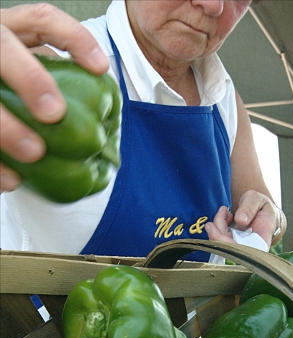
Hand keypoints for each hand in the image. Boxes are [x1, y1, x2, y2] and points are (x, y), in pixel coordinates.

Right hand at [0, 3, 108, 191]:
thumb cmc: (15, 94)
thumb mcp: (31, 77)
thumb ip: (56, 82)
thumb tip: (102, 111)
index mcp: (10, 34)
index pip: (41, 20)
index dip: (74, 38)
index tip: (101, 69)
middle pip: (3, 48)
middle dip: (29, 78)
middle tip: (54, 114)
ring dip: (7, 127)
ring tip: (35, 153)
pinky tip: (12, 181)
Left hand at [205, 190, 284, 247]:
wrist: (264, 211)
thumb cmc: (263, 207)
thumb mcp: (258, 200)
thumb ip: (250, 208)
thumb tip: (240, 220)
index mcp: (262, 241)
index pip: (244, 251)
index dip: (229, 246)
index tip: (218, 233)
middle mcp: (251, 248)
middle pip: (230, 249)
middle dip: (217, 236)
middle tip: (213, 221)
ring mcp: (241, 246)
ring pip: (223, 243)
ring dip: (217, 227)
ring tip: (223, 210)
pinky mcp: (233, 242)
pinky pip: (222, 238)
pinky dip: (218, 226)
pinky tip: (224, 215)